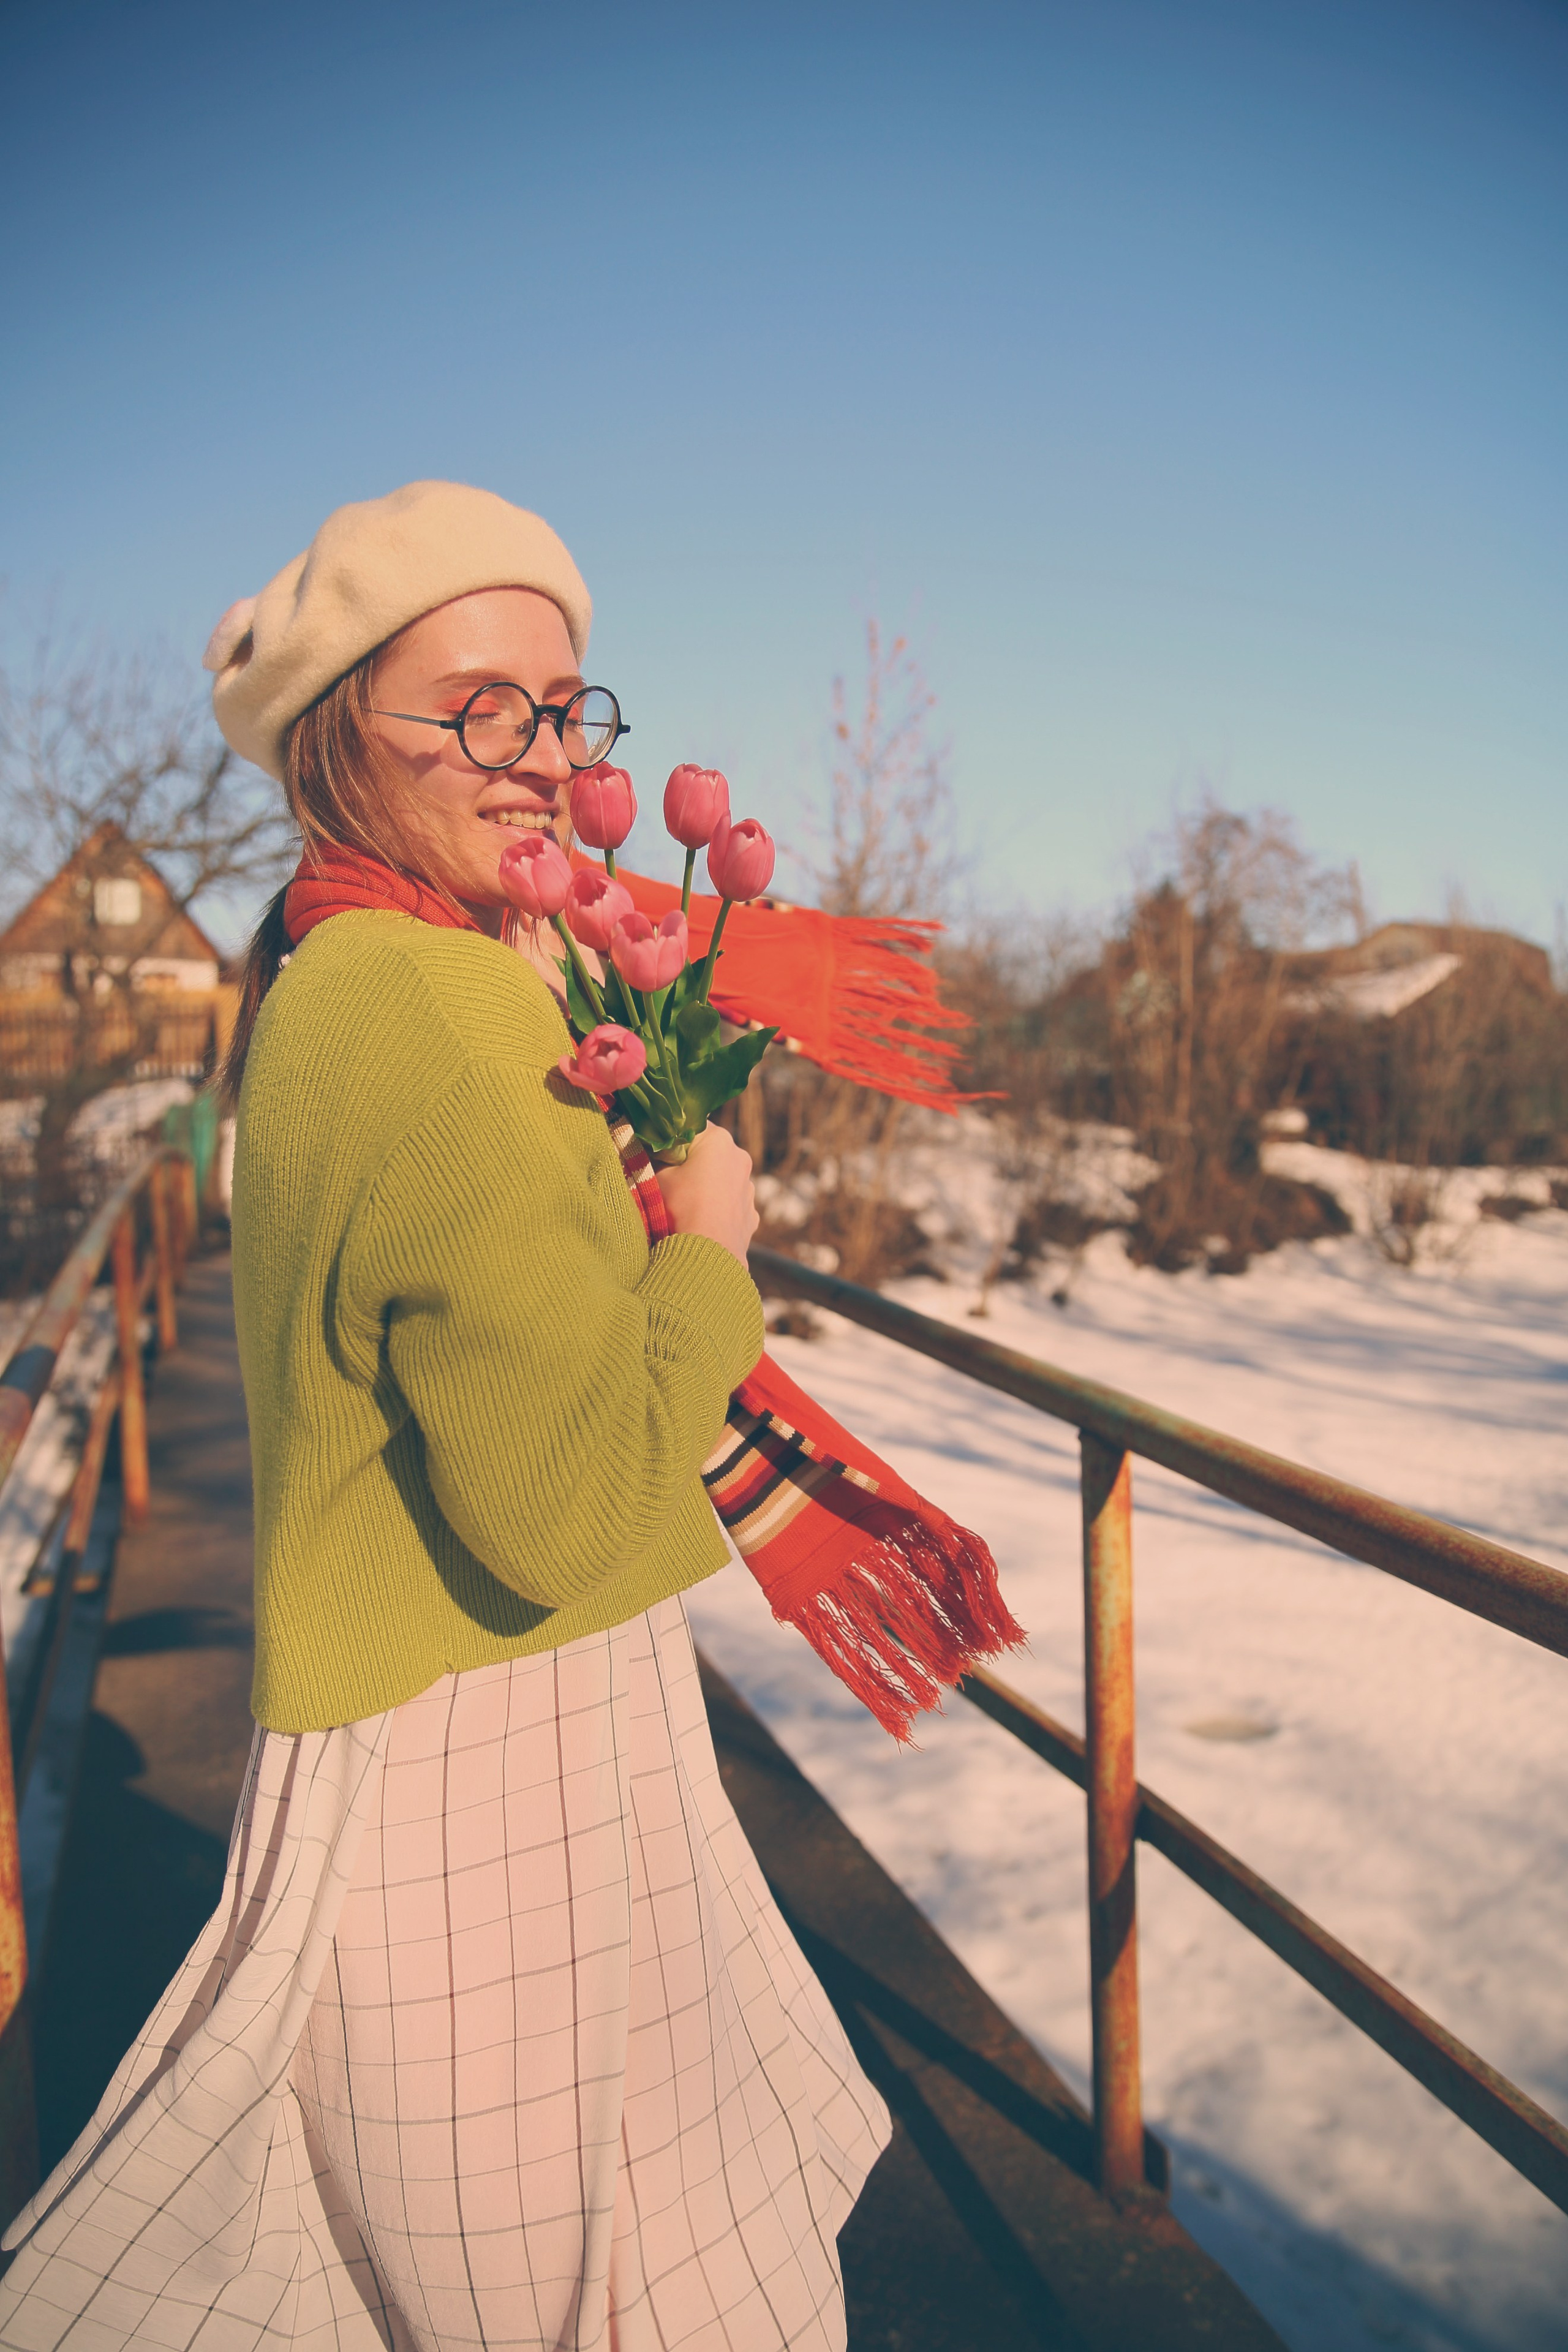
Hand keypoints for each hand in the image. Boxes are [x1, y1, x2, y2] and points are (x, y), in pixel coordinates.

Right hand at [655, 1124, 757, 1264]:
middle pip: (709, 1153)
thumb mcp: (656, 1177)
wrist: (706, 1255)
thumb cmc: (679, 1208)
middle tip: (668, 1182)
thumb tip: (648, 1153)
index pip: (689, 1127)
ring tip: (684, 1207)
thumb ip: (654, 1159)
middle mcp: (740, 1157)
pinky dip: (717, 1209)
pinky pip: (730, 1204)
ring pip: (721, 1179)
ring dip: (705, 1187)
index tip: (656, 1156)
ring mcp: (749, 1187)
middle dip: (689, 1164)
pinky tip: (701, 1223)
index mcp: (718, 1140)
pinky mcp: (751, 1214)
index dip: (670, 1140)